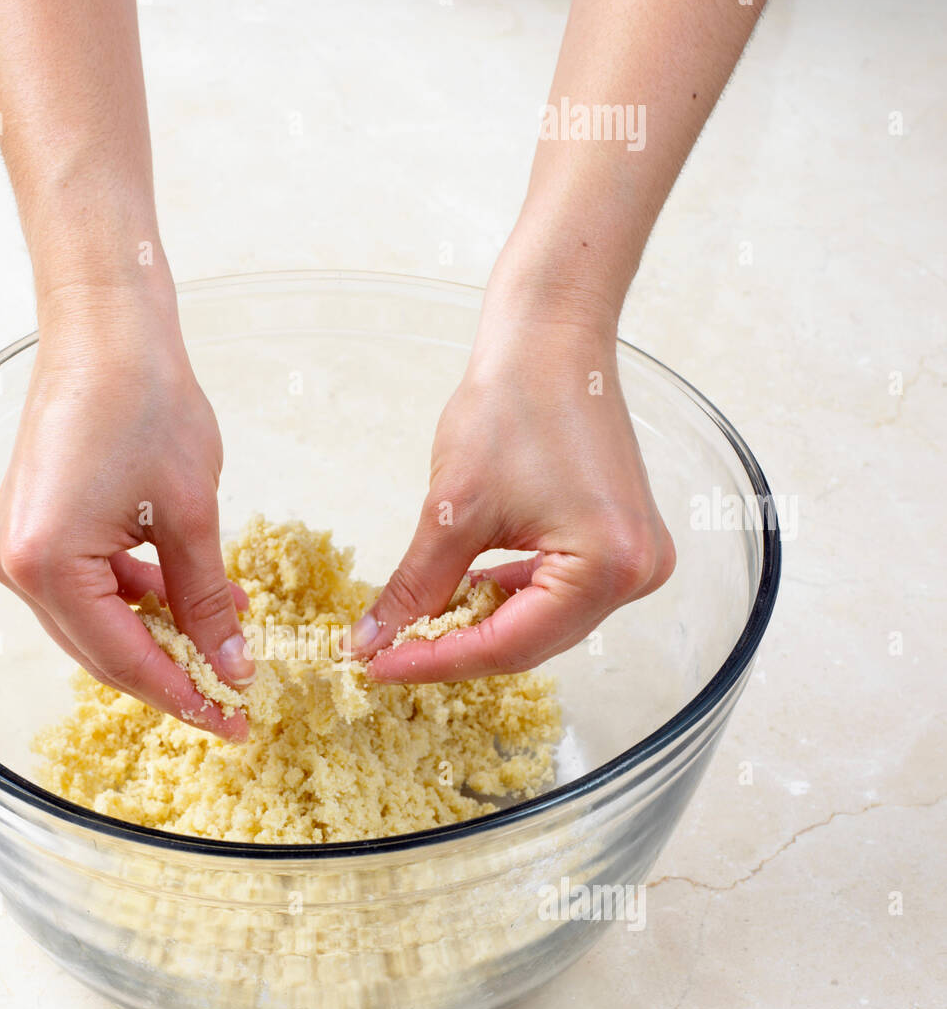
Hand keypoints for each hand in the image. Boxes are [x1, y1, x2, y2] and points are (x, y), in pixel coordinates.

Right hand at [0, 283, 254, 739]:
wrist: (105, 327)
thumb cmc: (147, 402)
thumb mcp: (190, 515)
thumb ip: (206, 601)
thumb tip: (228, 666)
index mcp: (46, 565)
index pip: (122, 659)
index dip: (182, 696)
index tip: (233, 722)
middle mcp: (13, 566)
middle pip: (101, 651)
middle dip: (170, 673)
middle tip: (232, 698)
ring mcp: (13, 547)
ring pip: (95, 623)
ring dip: (157, 635)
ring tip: (225, 638)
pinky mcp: (27, 529)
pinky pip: (84, 589)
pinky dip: (135, 599)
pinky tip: (187, 596)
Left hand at [353, 299, 674, 683]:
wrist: (550, 339)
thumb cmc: (510, 404)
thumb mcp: (452, 510)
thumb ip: (413, 588)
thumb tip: (370, 643)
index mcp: (609, 566)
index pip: (510, 645)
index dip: (437, 663)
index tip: (378, 669)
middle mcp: (638, 573)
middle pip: (530, 643)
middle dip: (455, 650)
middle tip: (386, 655)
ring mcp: (639, 561)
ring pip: (541, 625)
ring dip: (479, 628)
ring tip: (414, 628)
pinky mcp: (624, 545)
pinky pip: (558, 595)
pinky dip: (507, 601)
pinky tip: (462, 597)